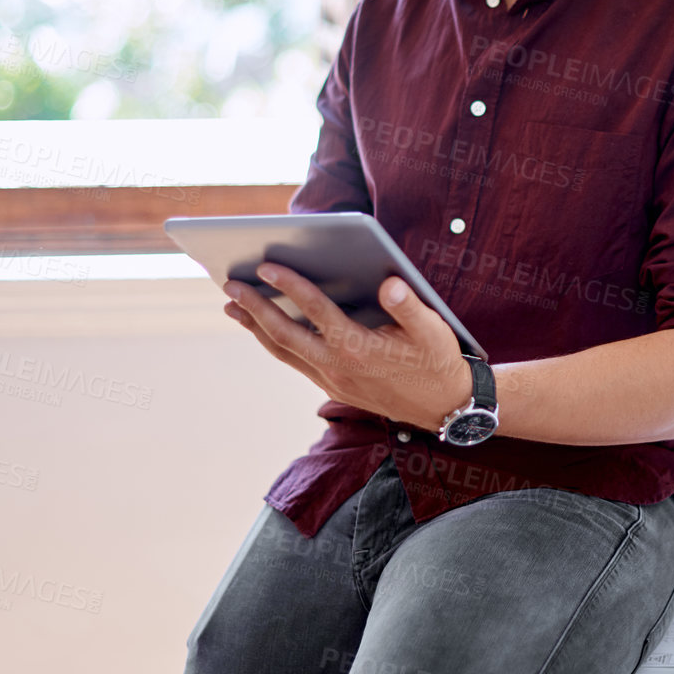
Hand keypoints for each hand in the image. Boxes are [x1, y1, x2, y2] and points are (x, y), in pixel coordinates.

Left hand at [221, 261, 472, 429]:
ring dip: (256, 327)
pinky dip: (275, 343)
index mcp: (358, 348)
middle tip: (229, 285)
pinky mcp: (333, 387)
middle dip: (255, 308)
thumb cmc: (439, 362)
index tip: (266, 266)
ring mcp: (332, 380)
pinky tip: (264, 329)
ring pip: (284, 351)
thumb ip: (409, 307)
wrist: (444, 407)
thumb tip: (390, 284)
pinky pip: (294, 361)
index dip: (290, 286)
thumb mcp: (434, 331)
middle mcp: (338, 367)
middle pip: (285, 334)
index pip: (315, 311)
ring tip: (231, 306)